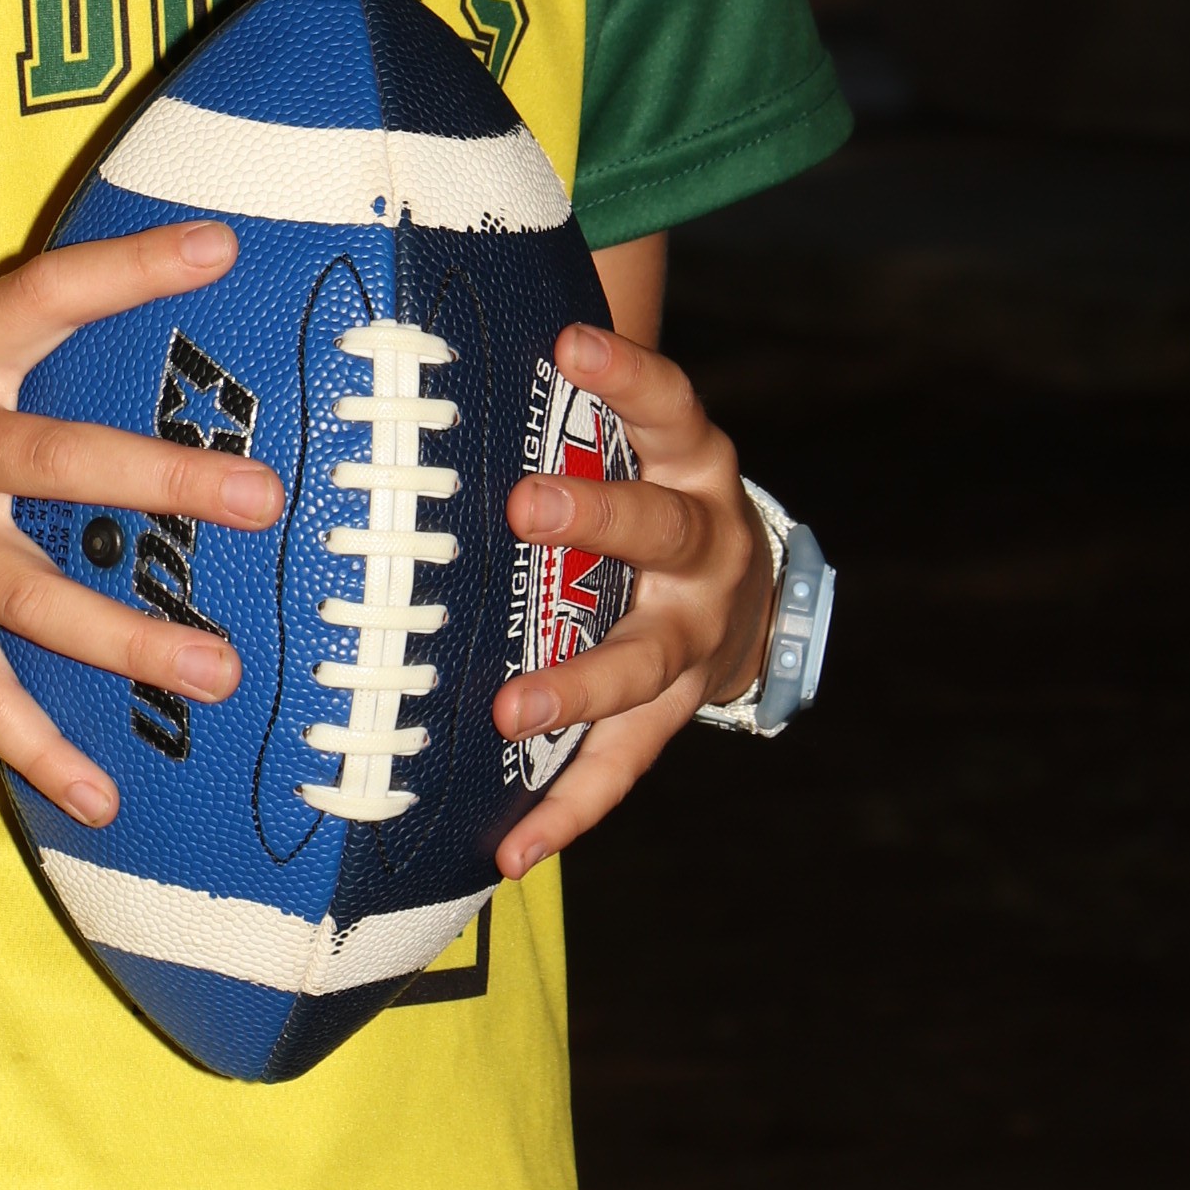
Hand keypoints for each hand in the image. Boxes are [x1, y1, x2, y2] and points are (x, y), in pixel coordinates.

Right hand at [0, 219, 280, 830]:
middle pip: (58, 464)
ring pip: (30, 597)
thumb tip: (93, 308)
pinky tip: (100, 794)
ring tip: (218, 671)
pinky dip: (35, 748)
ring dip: (130, 639)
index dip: (131, 268)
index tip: (218, 248)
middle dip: (162, 483)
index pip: (46, 295)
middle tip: (260, 498)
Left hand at [488, 319, 774, 872]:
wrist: (750, 595)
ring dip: (577, 685)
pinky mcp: (677, 713)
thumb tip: (439, 342)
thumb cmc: (650, 491)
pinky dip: (567, 808)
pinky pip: (623, 765)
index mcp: (693, 461)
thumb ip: (563, 402)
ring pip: (644, 660)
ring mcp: (697, 637)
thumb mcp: (638, 437)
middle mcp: (706, 546)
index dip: (625, 374)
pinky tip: (509, 847)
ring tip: (509, 709)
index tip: (566, 342)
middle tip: (523, 504)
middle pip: (658, 528)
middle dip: (596, 518)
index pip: (668, 405)